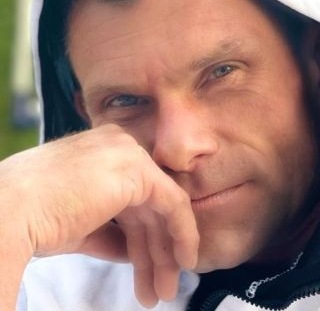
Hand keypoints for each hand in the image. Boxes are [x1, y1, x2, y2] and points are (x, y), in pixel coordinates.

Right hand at [0, 124, 198, 308]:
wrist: (9, 215)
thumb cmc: (31, 219)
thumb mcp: (78, 226)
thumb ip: (108, 230)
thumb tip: (130, 247)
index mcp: (101, 156)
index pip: (132, 200)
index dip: (142, 238)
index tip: (148, 269)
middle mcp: (118, 149)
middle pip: (147, 207)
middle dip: (155, 251)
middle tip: (161, 287)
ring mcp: (129, 155)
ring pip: (162, 208)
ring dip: (165, 251)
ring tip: (164, 288)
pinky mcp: (138, 170)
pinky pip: (174, 203)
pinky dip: (183, 232)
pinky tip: (184, 260)